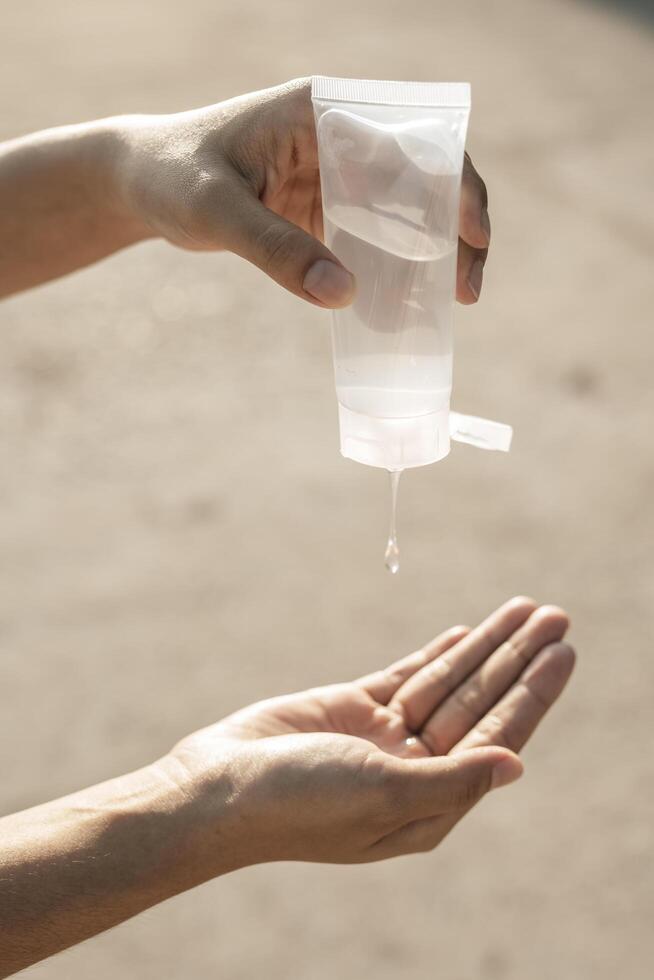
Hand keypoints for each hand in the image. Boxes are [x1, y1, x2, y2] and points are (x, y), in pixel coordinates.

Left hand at [119, 78, 489, 308]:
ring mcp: (338, 172)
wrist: (142, 183)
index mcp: (325, 111)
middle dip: (457, 233)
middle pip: (427, 177)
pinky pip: (376, 239)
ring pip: (409, 212)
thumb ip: (275, 250)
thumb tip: (345, 296)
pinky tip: (401, 309)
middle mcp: (342, 135)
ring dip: (432, 257)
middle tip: (468, 292)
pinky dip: (395, 272)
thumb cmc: (172, 177)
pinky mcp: (327, 207)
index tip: (475, 239)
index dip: (457, 186)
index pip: (414, 139)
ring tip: (448, 308)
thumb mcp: (217, 211)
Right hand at [163, 597, 572, 868]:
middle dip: (517, 659)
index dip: (532, 694)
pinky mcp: (352, 708)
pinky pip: (407, 675)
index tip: (562, 654)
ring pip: (448, 682)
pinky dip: (438, 654)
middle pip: (479, 703)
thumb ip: (453, 780)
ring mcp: (383, 737)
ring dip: (485, 647)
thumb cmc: (299, 804)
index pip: (496, 737)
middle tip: (557, 615)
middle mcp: (414, 770)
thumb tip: (517, 766)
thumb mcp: (383, 794)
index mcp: (429, 803)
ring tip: (524, 610)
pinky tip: (466, 634)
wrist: (218, 789)